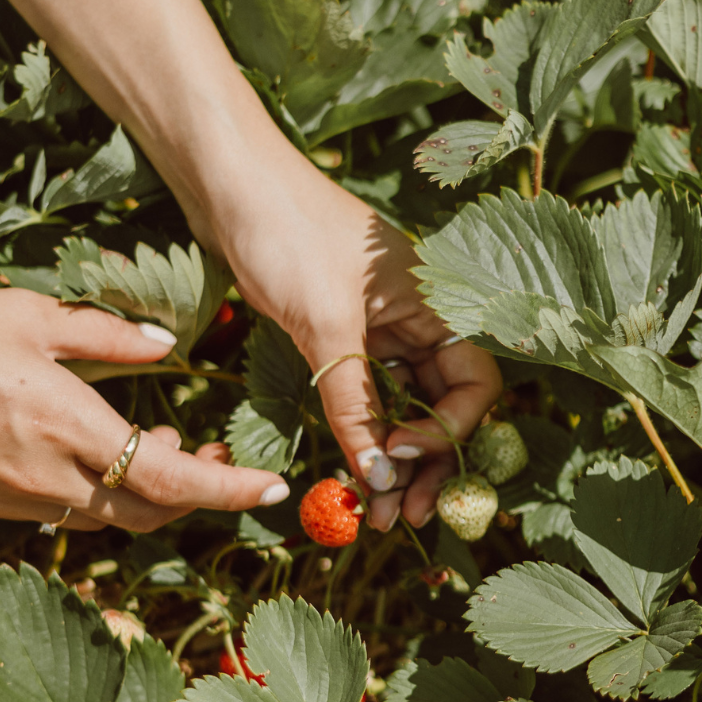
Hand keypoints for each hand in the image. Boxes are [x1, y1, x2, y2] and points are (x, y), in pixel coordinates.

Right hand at [0, 288, 288, 529]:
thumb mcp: (29, 316)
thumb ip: (106, 337)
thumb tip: (165, 347)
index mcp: (69, 425)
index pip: (172, 482)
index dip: (229, 490)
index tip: (271, 486)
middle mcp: (47, 477)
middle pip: (147, 513)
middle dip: (192, 494)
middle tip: (210, 458)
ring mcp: (11, 501)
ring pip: (103, 518)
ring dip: (141, 496)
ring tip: (155, 449)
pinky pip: (55, 512)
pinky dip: (90, 494)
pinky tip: (87, 455)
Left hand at [210, 155, 501, 530]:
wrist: (227, 180)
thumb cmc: (286, 232)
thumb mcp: (325, 325)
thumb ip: (356, 403)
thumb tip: (381, 478)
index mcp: (440, 301)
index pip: (475, 384)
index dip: (447, 431)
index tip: (399, 457)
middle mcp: (420, 316)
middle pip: (444, 405)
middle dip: (425, 464)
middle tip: (399, 520)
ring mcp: (381, 326)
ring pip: (403, 406)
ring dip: (390, 458)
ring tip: (371, 513)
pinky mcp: (340, 332)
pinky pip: (365, 393)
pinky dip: (360, 432)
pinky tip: (350, 469)